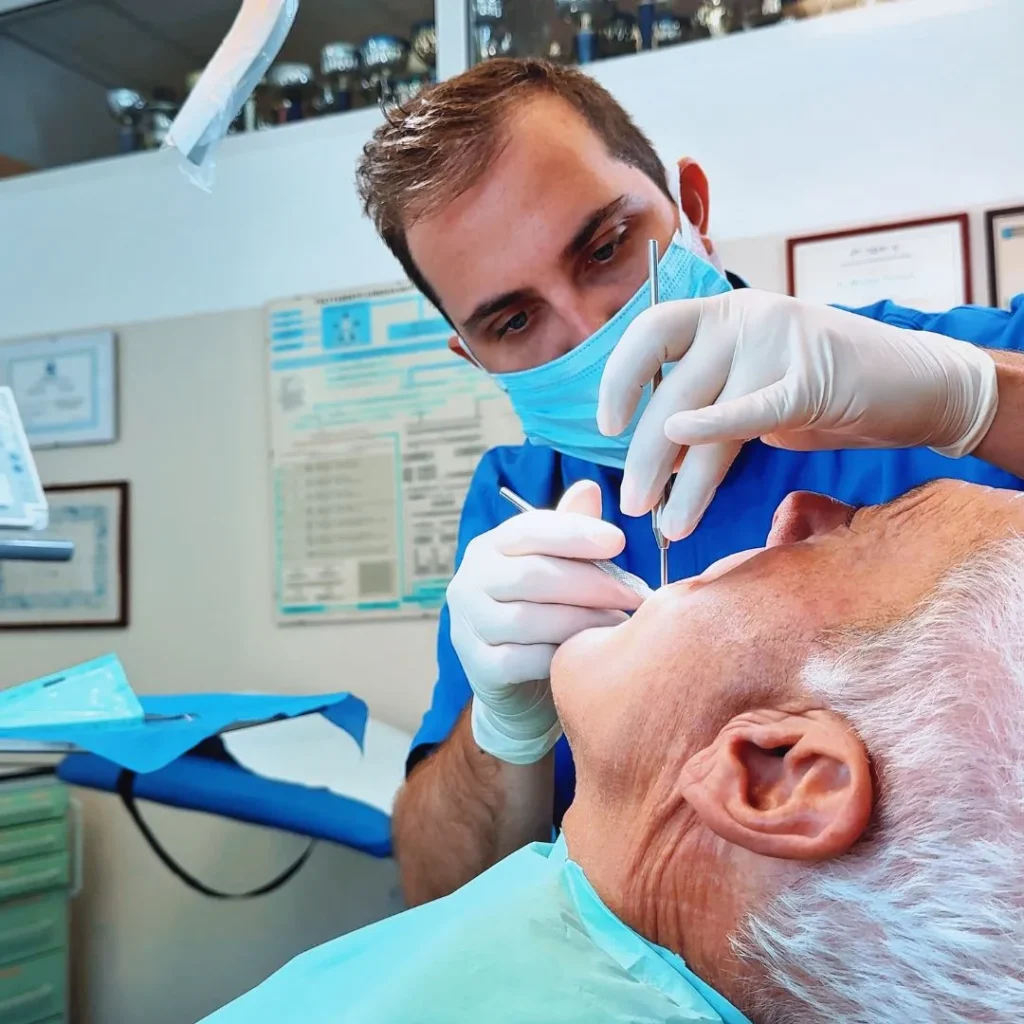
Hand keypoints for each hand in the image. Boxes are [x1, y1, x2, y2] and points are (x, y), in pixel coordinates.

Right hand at [447, 480, 642, 763]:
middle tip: (634, 594)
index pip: (528, 530)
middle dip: (591, 583)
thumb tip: (590, 488)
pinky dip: (561, 655)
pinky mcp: (479, 667)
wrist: (517, 684)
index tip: (618, 541)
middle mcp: (470, 582)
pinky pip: (524, 660)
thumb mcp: (555, 570)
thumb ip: (569, 533)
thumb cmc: (543, 615)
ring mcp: (469, 626)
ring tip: (620, 624)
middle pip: (532, 575)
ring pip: (529, 619)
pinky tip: (588, 654)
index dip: (574, 533)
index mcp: (489, 548)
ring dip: (583, 621)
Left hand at [597, 290, 998, 539]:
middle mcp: (742, 319)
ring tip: (665, 524)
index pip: (651, 331)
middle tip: (634, 504)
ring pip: (705, 415)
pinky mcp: (813, 377)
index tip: (607, 426)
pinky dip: (714, 438)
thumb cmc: (825, 388)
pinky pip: (752, 414)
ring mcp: (777, 341)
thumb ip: (706, 408)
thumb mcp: (753, 388)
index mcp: (720, 314)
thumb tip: (655, 456)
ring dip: (680, 479)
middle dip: (645, 455)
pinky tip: (689, 483)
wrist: (916, 383)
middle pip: (671, 389)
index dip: (620, 378)